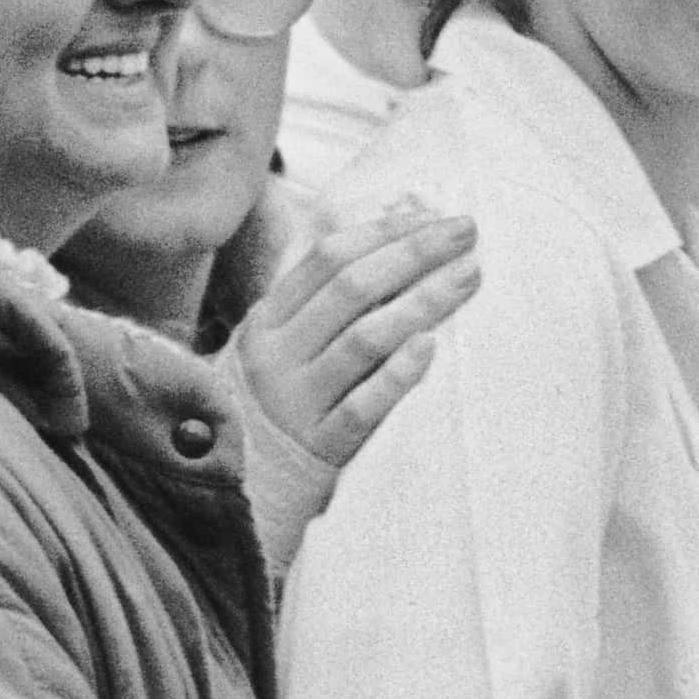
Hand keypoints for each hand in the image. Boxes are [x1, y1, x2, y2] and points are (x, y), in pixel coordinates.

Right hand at [229, 199, 477, 573]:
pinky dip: (396, 376)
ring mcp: (298, 401)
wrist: (229, 485)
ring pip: (363, 340)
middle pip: (352, 289)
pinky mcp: (319, 446)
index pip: (326, 259)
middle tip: (465, 232)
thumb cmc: (268, 398)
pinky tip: (429, 348)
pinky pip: (361, 407)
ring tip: (469, 277)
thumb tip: (395, 220)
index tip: (431, 213)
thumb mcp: (278, 340)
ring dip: (421, 303)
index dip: (382, 232)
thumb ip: (325, 290)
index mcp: (268, 319)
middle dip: (413, 253)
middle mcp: (279, 354)